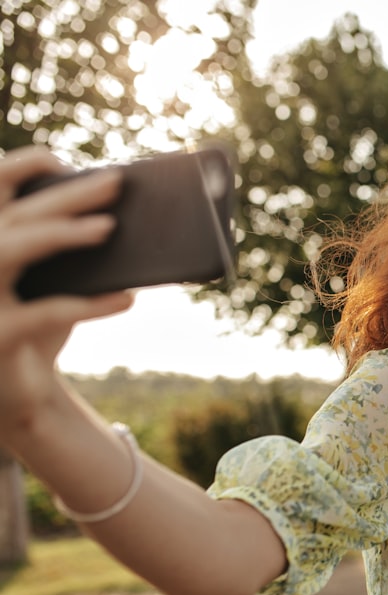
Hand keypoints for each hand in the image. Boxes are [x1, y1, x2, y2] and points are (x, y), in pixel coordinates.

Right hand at [0, 147, 131, 428]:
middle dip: (65, 195)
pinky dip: (89, 304)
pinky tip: (129, 298)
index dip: (20, 168)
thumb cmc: (37, 331)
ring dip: (59, 234)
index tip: (60, 159)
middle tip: (116, 182)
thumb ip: (74, 255)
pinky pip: (42, 314)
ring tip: (109, 228)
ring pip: (8, 250)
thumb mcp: (56, 288)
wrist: (17, 396)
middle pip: (14, 216)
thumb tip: (125, 218)